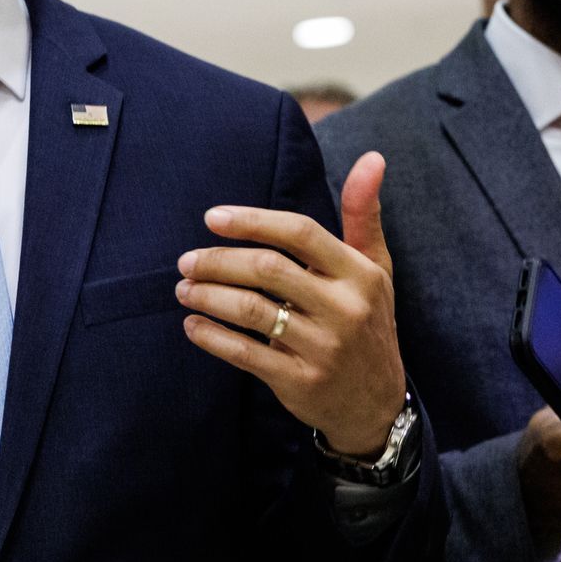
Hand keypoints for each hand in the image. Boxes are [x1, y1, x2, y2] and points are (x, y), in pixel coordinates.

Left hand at [176, 152, 405, 456]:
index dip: (252, 221)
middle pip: (267, 270)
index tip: (211, 218)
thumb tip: (372, 157)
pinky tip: (192, 324)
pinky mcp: (299, 381)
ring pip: (251, 311)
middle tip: (186, 260)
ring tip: (183, 288)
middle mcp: (343, 308)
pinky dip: (211, 337)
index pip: (299, 233)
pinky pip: (245, 354)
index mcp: (358, 274)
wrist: (377, 404)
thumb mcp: (376, 268)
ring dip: (207, 296)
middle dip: (217, 261)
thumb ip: (363, 213)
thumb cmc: (368, 321)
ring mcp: (322, 347)